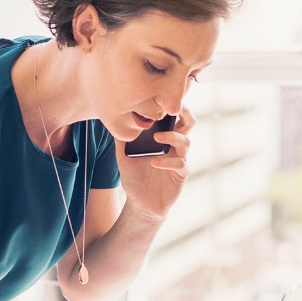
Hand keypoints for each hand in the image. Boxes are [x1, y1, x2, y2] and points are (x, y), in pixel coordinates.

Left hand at [115, 106, 194, 220]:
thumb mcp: (123, 156)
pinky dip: (167, 161)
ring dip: (172, 136)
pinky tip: (154, 162)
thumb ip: (121, 139)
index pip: (173, 117)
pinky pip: (180, 164)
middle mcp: (174, 146)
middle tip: (173, 108)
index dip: (171, 106)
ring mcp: (179, 160)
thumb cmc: (135, 179)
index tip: (162, 96)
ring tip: (157, 137)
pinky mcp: (180, 175)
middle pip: (189, 123)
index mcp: (163, 138)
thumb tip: (113, 119)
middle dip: (184, 113)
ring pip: (186, 141)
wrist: (140, 204)